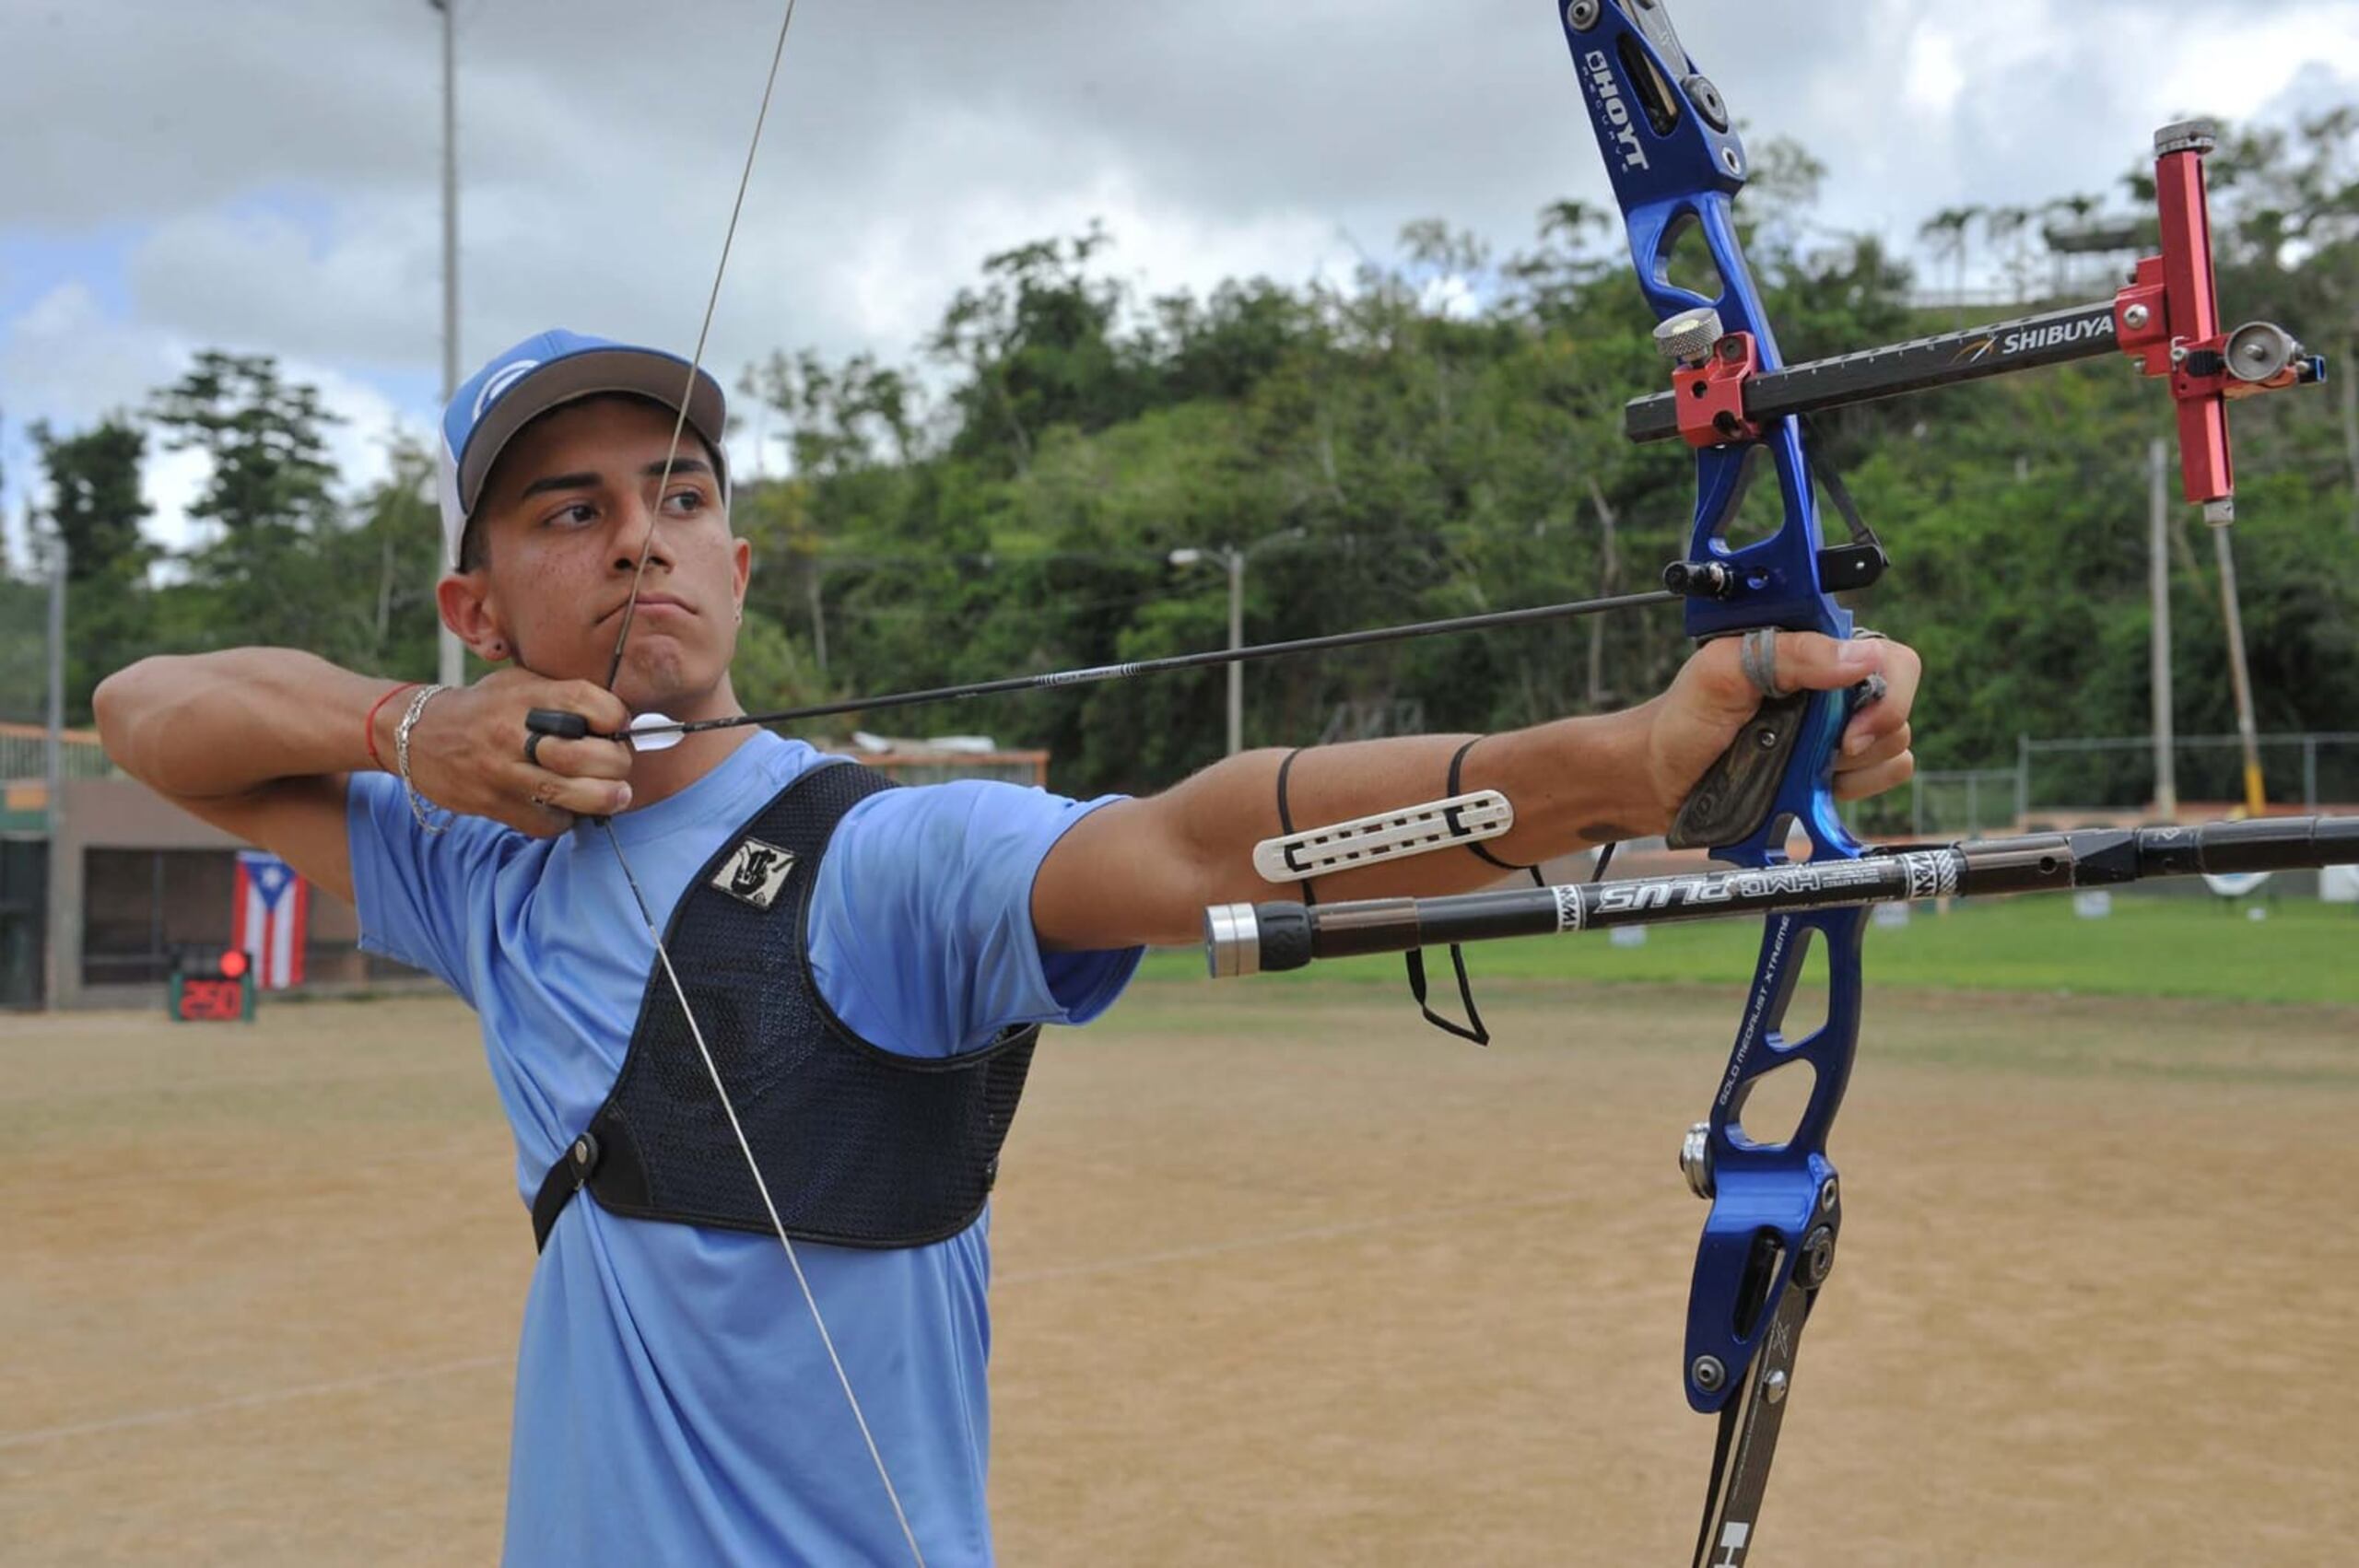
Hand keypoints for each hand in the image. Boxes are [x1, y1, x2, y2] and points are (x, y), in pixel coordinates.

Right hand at [385, 669, 634, 836]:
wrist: (415, 733)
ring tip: (614, 795)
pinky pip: (547, 822)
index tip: (618, 726)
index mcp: (526, 695)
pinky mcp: (494, 804)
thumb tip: (620, 718)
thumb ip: (563, 696)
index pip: (589, 703)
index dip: (616, 718)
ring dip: (605, 798)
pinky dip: (564, 819)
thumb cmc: (483, 707)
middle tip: (618, 766)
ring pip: (572, 794)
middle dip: (617, 764)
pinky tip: (565, 807)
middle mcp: (514, 732)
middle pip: (589, 755)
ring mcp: (503, 771)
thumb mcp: (518, 683)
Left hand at [1639, 631, 1920, 831]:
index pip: (1891, 659)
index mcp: (1815, 653)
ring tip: (1796, 765)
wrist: (1659, 779)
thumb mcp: (1723, 671)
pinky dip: (1850, 788)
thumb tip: (1861, 657)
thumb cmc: (1683, 718)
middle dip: (1861, 737)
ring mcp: (1837, 734)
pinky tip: (1807, 785)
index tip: (1848, 728)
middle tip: (1819, 752)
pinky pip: (1879, 779)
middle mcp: (1835, 690)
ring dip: (1849, 767)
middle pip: (1897, 710)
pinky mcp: (1834, 774)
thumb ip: (1790, 654)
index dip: (1887, 694)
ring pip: (1892, 749)